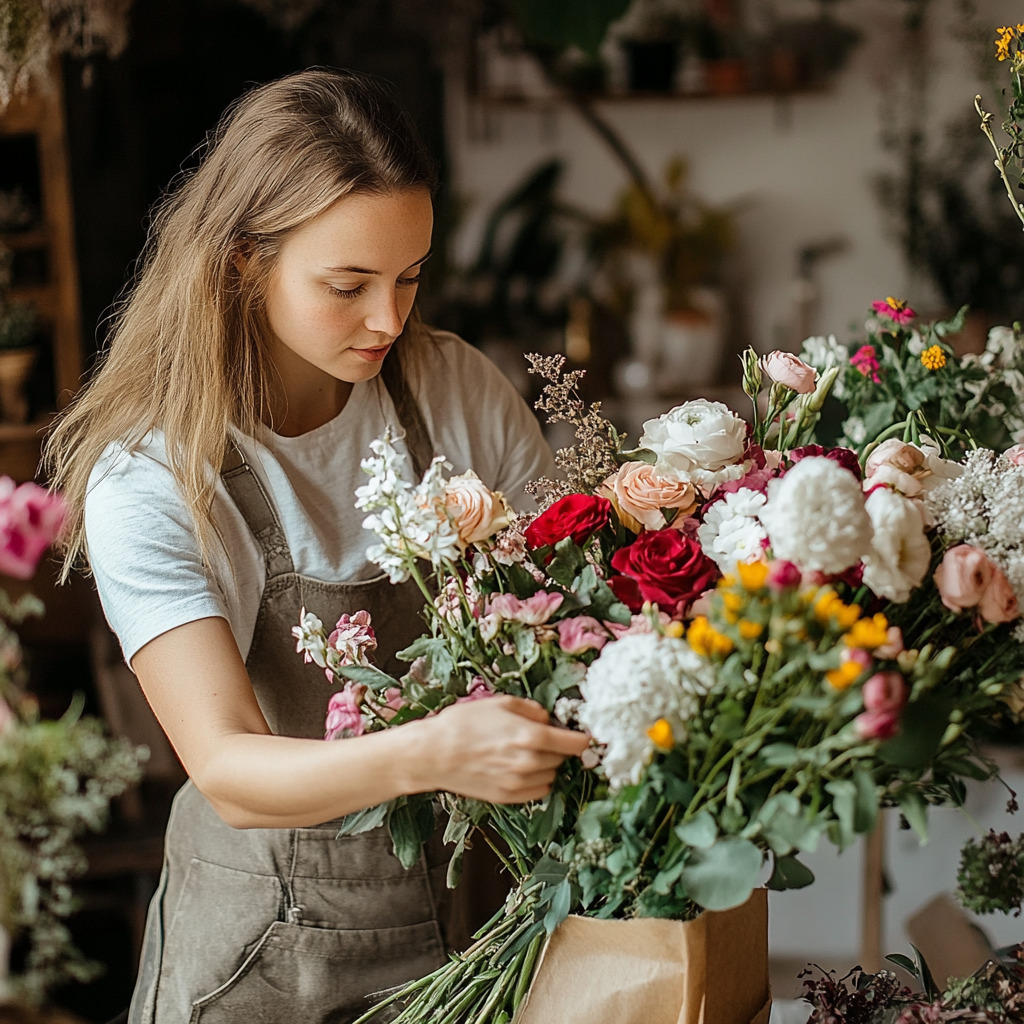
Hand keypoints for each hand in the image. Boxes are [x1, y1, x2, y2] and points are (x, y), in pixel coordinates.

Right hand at [412, 695, 589, 803]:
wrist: (434, 754)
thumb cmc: (463, 724)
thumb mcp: (500, 703)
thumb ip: (532, 709)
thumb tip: (548, 718)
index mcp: (532, 737)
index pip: (576, 744)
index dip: (583, 739)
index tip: (583, 736)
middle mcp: (530, 763)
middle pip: (563, 759)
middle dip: (558, 748)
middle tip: (539, 738)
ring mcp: (520, 783)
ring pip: (552, 775)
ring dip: (547, 764)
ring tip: (524, 752)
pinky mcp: (509, 797)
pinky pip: (539, 791)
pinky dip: (536, 780)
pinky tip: (519, 768)